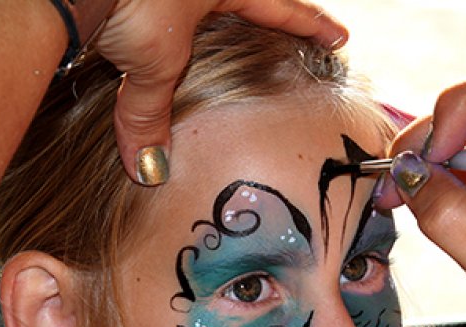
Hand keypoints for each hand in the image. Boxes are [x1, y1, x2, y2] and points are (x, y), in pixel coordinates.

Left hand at [97, 0, 346, 183]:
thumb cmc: (126, 3)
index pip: (280, 6)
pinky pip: (163, 1)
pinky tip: (163, 20)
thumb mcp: (149, 65)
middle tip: (294, 26)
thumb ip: (149, 115)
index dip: (310, 26)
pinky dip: (170, 12)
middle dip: (270, 10)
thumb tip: (149, 171)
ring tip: (233, 23)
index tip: (339, 38)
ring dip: (217, 10)